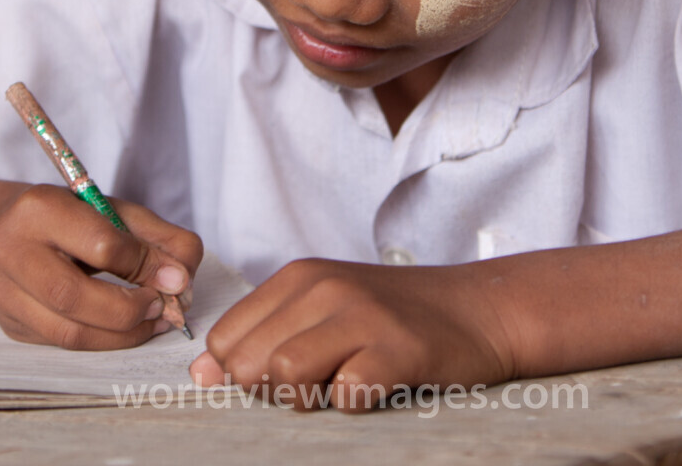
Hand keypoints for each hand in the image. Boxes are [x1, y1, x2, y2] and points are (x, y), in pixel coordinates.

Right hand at [0, 185, 201, 349]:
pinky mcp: (8, 323)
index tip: (178, 278)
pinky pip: (61, 344)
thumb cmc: (71, 217)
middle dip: (130, 310)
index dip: (146, 266)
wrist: (10, 229)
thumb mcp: (116, 211)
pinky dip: (102, 342)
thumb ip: (158, 238)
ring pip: (67, 332)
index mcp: (39, 208)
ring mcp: (1, 291)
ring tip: (152, 321)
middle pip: (74, 297)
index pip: (101, 246)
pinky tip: (125, 330)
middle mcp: (8, 249)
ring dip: (121, 335)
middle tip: (162, 307)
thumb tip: (183, 280)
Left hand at [189, 258, 514, 412]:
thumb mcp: (324, 310)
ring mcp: (363, 316)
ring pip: (284, 374)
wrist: (482, 309)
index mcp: (299, 277)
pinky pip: (346, 394)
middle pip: (246, 362)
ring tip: (339, 388)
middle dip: (268, 391)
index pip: (224, 340)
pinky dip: (354, 404)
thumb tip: (199, 376)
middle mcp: (325, 288)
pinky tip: (376, 386)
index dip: (240, 375)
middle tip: (313, 387)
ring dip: (306, 399)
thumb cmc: (395, 317)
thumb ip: (262, 335)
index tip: (278, 378)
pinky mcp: (398, 348)